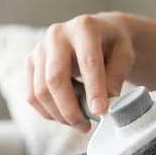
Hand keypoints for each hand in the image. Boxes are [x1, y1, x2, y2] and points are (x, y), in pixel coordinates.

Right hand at [26, 12, 135, 132]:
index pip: (88, 63)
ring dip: (59, 114)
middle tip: (86, 126)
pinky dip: (47, 112)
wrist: (98, 34)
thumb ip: (116, 75)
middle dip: (70, 109)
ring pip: (40, 91)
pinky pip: (31, 95)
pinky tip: (64, 115)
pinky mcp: (30, 62)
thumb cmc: (112, 45)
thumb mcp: (124, 55)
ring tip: (79, 123)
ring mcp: (40, 48)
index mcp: (84, 28)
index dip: (94, 90)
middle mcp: (57, 35)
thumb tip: (107, 101)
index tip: (100, 112)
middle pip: (55, 79)